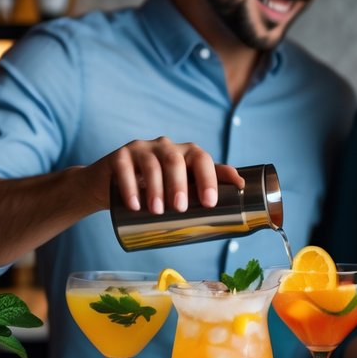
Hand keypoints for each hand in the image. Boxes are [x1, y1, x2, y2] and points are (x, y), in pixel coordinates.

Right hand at [106, 137, 241, 214]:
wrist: (114, 186)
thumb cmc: (158, 186)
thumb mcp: (184, 184)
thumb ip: (210, 181)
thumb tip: (242, 184)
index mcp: (185, 154)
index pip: (201, 159)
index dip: (208, 178)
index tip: (210, 203)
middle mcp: (165, 147)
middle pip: (175, 161)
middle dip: (179, 184)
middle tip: (180, 207)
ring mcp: (141, 149)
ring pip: (151, 164)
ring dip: (155, 188)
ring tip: (157, 210)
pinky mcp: (119, 156)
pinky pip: (125, 168)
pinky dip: (130, 187)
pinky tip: (134, 204)